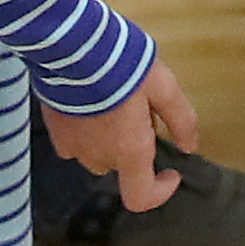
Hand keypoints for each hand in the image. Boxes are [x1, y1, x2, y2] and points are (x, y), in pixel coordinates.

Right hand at [44, 58, 202, 211]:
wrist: (73, 48)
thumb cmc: (125, 66)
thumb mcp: (163, 87)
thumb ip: (181, 120)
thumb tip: (190, 147)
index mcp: (129, 151)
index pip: (141, 197)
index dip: (159, 192)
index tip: (170, 172)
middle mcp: (99, 157)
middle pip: (122, 166)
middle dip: (134, 146)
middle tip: (140, 110)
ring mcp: (72, 148)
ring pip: (98, 153)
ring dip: (110, 139)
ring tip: (114, 101)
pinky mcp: (54, 132)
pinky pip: (76, 142)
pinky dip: (87, 130)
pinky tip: (91, 102)